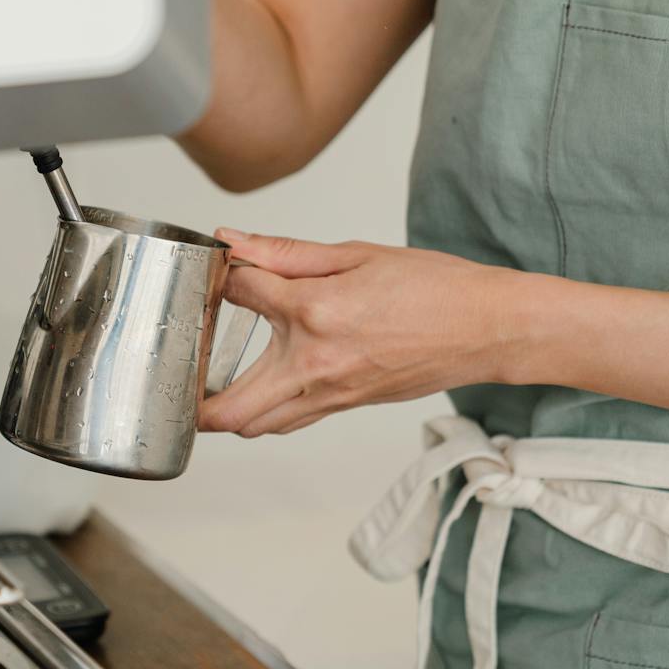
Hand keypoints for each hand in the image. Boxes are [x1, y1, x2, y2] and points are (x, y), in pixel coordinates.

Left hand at [199, 230, 531, 436]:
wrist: (487, 329)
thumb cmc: (435, 289)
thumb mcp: (355, 254)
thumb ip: (286, 253)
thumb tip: (235, 242)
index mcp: (315, 311)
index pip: (239, 293)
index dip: (223, 275)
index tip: (223, 266)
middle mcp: (315, 364)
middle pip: (226, 408)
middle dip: (192, 392)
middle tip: (181, 362)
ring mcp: (329, 394)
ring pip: (254, 426)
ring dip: (225, 409)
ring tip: (212, 377)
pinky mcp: (344, 407)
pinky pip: (289, 422)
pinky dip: (264, 410)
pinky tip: (260, 383)